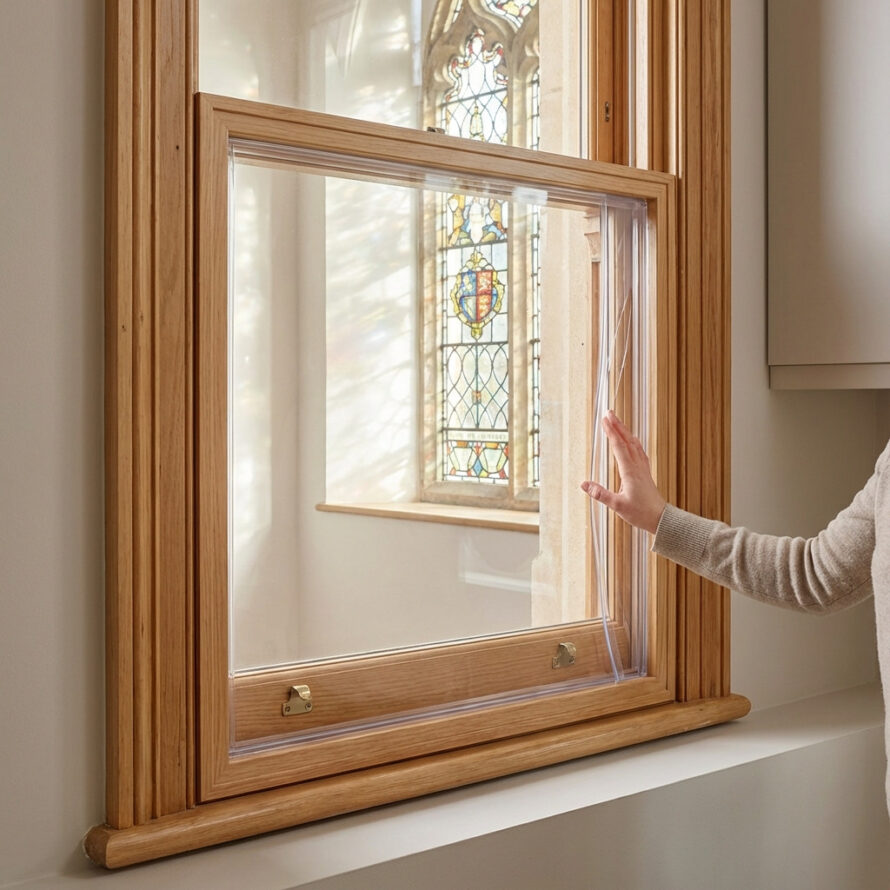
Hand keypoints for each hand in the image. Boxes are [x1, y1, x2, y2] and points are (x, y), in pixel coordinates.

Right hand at [581, 411, 666, 534]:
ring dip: (625, 431)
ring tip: (618, 422)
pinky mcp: (645, 473)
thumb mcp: (617, 505)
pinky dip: (634, 442)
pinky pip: (639, 452)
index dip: (611, 432)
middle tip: (609, 413)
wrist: (661, 518)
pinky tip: (633, 441)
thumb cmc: (641, 513)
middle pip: (627, 440)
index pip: (619, 446)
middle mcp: (637, 466)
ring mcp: (643, 468)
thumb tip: (584, 484)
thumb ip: (600, 494)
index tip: (604, 420)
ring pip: (634, 444)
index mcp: (630, 471)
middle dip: (618, 425)